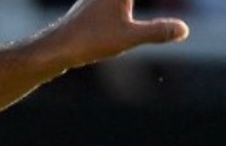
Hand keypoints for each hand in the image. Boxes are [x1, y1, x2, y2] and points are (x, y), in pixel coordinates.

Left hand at [46, 0, 188, 67]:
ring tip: (122, 19)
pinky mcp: (85, 9)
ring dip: (122, 6)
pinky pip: (104, 5)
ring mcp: (92, 0)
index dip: (140, 5)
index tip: (127, 20)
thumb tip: (184, 30)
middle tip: (125, 27)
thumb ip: (157, 31)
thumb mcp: (128, 37)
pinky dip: (115, 6)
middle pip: (124, 0)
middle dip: (128, 5)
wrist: (53, 49)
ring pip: (114, 3)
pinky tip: (114, 13)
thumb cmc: (89, 40)